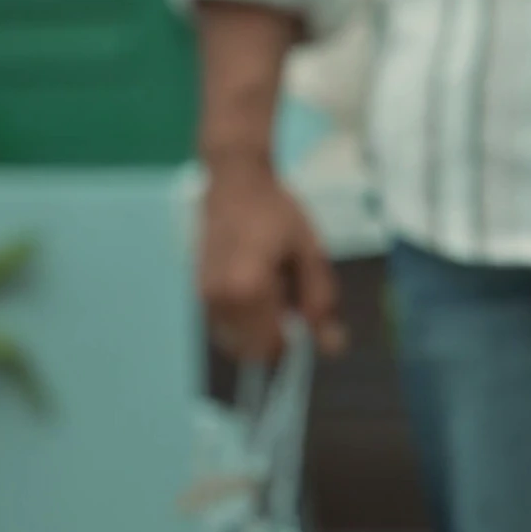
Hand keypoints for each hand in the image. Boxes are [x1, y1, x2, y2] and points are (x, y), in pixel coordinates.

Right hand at [198, 161, 346, 361]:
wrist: (234, 180)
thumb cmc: (277, 212)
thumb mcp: (310, 254)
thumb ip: (320, 302)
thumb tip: (331, 348)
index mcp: (248, 289)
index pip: (272, 347)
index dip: (294, 342)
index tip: (307, 318)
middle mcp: (220, 298)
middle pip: (252, 351)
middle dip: (276, 337)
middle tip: (290, 298)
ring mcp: (204, 295)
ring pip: (236, 342)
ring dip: (258, 329)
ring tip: (272, 286)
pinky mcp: (199, 290)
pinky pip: (225, 326)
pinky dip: (244, 319)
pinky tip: (257, 283)